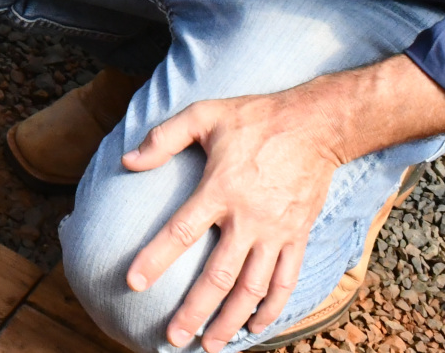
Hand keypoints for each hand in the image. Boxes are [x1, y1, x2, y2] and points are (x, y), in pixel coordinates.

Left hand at [122, 92, 345, 352]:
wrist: (316, 124)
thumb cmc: (254, 118)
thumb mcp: (203, 114)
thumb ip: (163, 137)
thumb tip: (127, 161)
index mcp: (219, 189)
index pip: (181, 231)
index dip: (156, 258)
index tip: (134, 283)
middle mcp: (248, 218)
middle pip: (218, 276)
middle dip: (195, 311)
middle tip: (174, 338)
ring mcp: (276, 232)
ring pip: (253, 288)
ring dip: (232, 320)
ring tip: (212, 344)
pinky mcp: (297, 236)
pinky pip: (286, 281)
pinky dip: (272, 309)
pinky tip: (256, 327)